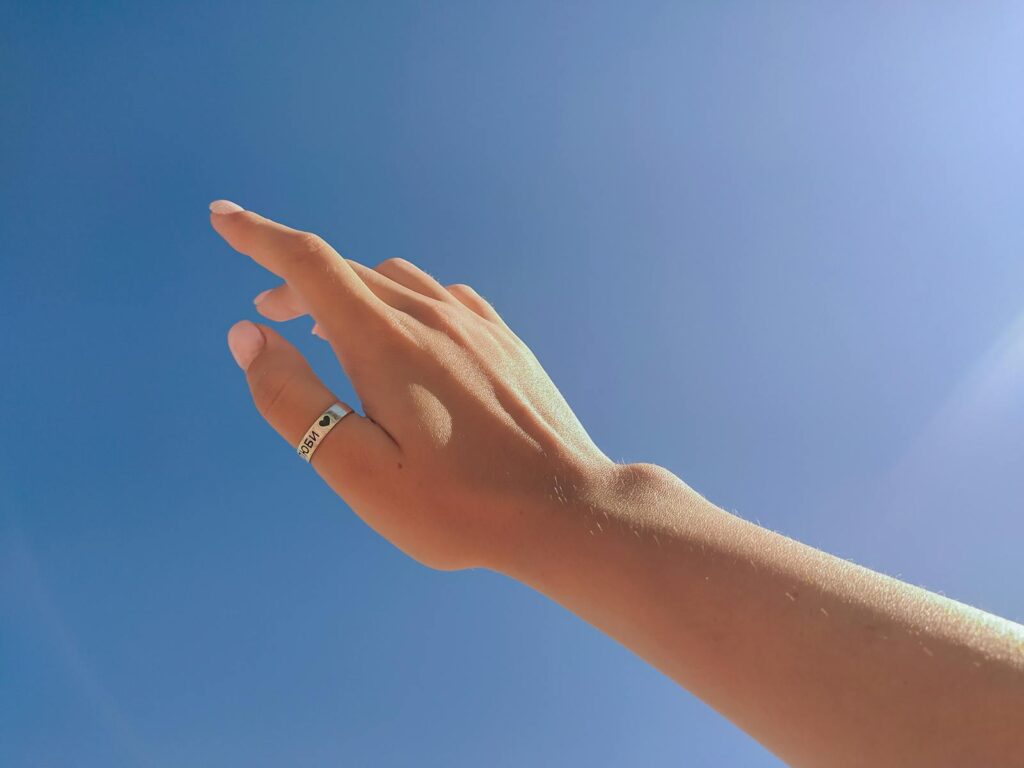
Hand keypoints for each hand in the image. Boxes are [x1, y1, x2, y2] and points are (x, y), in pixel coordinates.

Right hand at [212, 200, 618, 570]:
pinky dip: (400, 300)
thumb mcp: (358, 470)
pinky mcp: (503, 339)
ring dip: (350, 291)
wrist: (564, 507)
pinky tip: (404, 334)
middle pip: (348, 272)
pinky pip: (439, 296)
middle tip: (270, 315)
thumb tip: (248, 334)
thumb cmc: (457, 505)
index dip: (259, 237)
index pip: (309, 265)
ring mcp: (474, 323)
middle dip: (297, 283)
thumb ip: (295, 400)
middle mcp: (431, 315)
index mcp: (386, 341)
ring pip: (395, 279)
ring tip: (331, 329)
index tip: (223, 216)